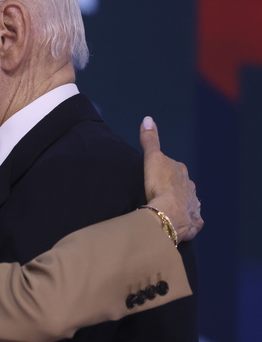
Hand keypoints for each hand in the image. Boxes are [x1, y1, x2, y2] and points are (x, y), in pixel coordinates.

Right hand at [140, 116, 202, 240]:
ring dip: (181, 203)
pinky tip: (182, 223)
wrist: (168, 214)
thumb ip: (150, 140)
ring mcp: (193, 206)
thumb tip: (147, 118)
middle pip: (182, 184)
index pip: (173, 167)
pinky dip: (188, 221)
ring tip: (169, 208)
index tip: (156, 175)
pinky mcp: (193, 222)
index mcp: (181, 172)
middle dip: (175, 186)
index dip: (165, 170)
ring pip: (188, 202)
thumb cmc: (159, 185)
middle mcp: (190, 188)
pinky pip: (192, 220)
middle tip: (160, 192)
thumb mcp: (152, 159)